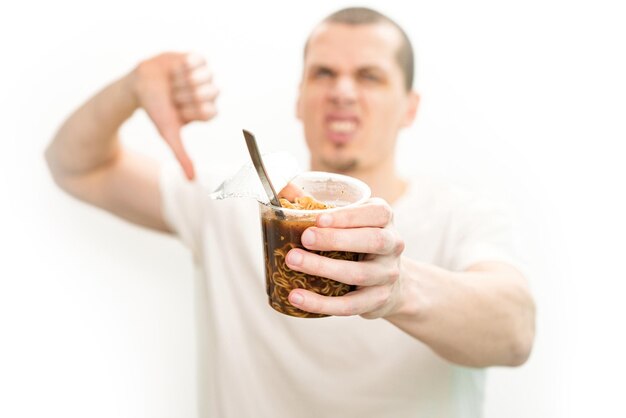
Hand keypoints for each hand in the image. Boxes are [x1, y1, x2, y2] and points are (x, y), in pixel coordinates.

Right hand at [131, 52, 218, 179]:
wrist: (138, 85)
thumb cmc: (155, 110)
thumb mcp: (168, 133)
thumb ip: (182, 155)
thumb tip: (192, 181)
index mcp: (207, 111)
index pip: (210, 112)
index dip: (190, 110)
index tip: (177, 109)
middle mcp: (209, 94)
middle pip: (210, 94)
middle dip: (185, 95)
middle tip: (173, 95)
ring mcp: (205, 75)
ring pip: (204, 77)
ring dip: (182, 81)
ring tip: (172, 82)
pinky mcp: (197, 59)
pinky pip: (198, 60)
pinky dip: (182, 66)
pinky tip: (174, 69)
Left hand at [284, 198, 405, 318]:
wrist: (390, 282)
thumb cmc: (358, 242)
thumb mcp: (348, 221)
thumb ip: (318, 205)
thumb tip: (282, 187)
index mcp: (384, 219)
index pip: (376, 213)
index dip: (349, 216)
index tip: (319, 218)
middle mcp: (392, 245)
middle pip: (372, 241)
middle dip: (336, 239)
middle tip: (305, 239)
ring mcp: (387, 274)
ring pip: (359, 274)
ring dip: (323, 268)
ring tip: (292, 262)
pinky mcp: (378, 300)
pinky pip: (350, 305)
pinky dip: (321, 303)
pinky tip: (296, 297)